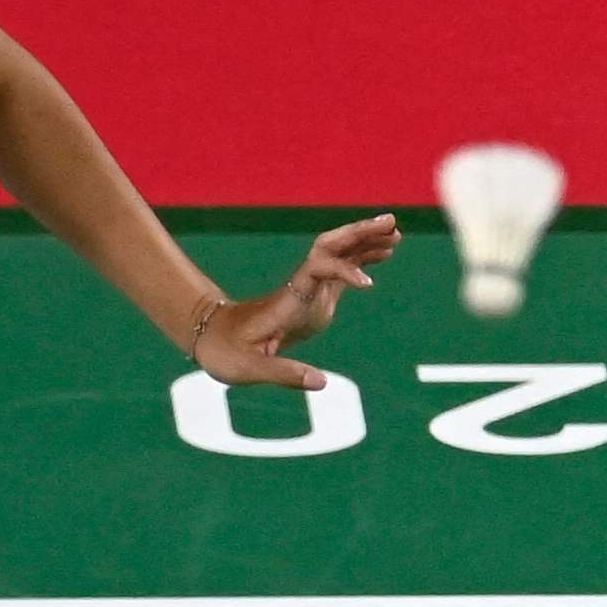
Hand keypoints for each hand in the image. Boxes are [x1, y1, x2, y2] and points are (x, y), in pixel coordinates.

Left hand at [188, 215, 399, 386]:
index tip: (368, 283)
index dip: (343, 270)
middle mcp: (301, 285)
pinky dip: (363, 259)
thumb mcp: (250, 369)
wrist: (210, 337)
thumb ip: (285, 374)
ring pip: (339, 254)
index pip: (318, 268)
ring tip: (396, 234)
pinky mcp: (313, 294)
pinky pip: (342, 269)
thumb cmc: (227, 353)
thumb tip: (322, 383)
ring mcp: (308, 288)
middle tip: (391, 223)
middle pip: (331, 247)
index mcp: (289, 299)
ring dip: (365, 241)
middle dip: (360, 233)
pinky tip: (384, 255)